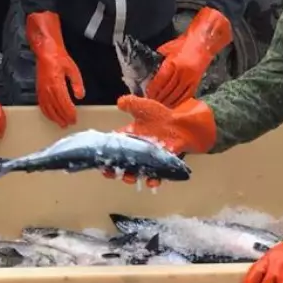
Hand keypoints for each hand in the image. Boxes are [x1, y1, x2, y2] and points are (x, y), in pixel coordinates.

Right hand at [26, 12, 84, 127]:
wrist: (46, 52)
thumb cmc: (58, 58)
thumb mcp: (73, 69)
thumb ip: (77, 83)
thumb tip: (80, 95)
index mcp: (57, 83)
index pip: (64, 103)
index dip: (70, 113)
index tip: (75, 118)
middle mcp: (48, 89)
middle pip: (56, 109)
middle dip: (64, 118)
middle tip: (70, 123)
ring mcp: (42, 91)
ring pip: (48, 109)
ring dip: (55, 118)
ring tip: (62, 123)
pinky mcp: (39, 91)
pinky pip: (42, 105)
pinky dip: (47, 113)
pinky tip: (51, 116)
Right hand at [102, 96, 217, 185]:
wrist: (182, 125)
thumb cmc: (162, 116)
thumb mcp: (144, 107)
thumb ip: (131, 104)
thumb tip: (119, 102)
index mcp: (129, 138)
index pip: (113, 149)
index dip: (106, 156)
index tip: (101, 163)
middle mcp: (136, 151)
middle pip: (121, 164)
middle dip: (114, 171)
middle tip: (112, 173)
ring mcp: (148, 159)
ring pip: (135, 172)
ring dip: (130, 177)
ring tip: (129, 178)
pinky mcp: (160, 165)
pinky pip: (155, 175)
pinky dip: (153, 180)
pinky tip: (151, 180)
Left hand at [147, 7, 232, 106]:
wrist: (203, 42)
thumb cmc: (185, 43)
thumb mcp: (169, 48)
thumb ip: (160, 58)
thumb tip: (151, 68)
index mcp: (173, 63)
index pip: (160, 81)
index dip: (152, 90)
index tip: (147, 94)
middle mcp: (182, 73)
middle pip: (167, 90)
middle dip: (157, 98)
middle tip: (150, 102)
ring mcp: (190, 79)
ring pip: (176, 95)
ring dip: (166, 102)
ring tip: (159, 106)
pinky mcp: (196, 83)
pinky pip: (185, 96)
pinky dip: (178, 102)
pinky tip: (172, 105)